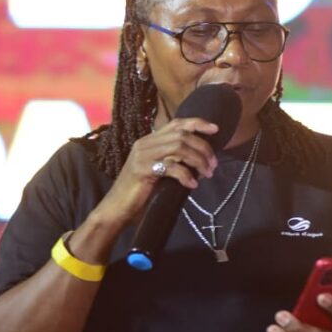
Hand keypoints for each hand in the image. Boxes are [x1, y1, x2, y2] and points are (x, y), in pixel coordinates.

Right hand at [97, 116, 219, 225]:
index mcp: (149, 141)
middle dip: (203, 147)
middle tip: (213, 164)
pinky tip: (192, 185)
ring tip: (207, 173)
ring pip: (179, 147)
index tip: (215, 129)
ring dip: (198, 159)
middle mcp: (145, 143)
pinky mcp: (142, 169)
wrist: (116, 208)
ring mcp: (143, 155)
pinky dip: (186, 175)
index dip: (197, 123)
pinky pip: (171, 167)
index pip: (176, 124)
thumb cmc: (139, 193)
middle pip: (182, 135)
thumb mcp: (158, 171)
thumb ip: (173, 160)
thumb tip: (200, 159)